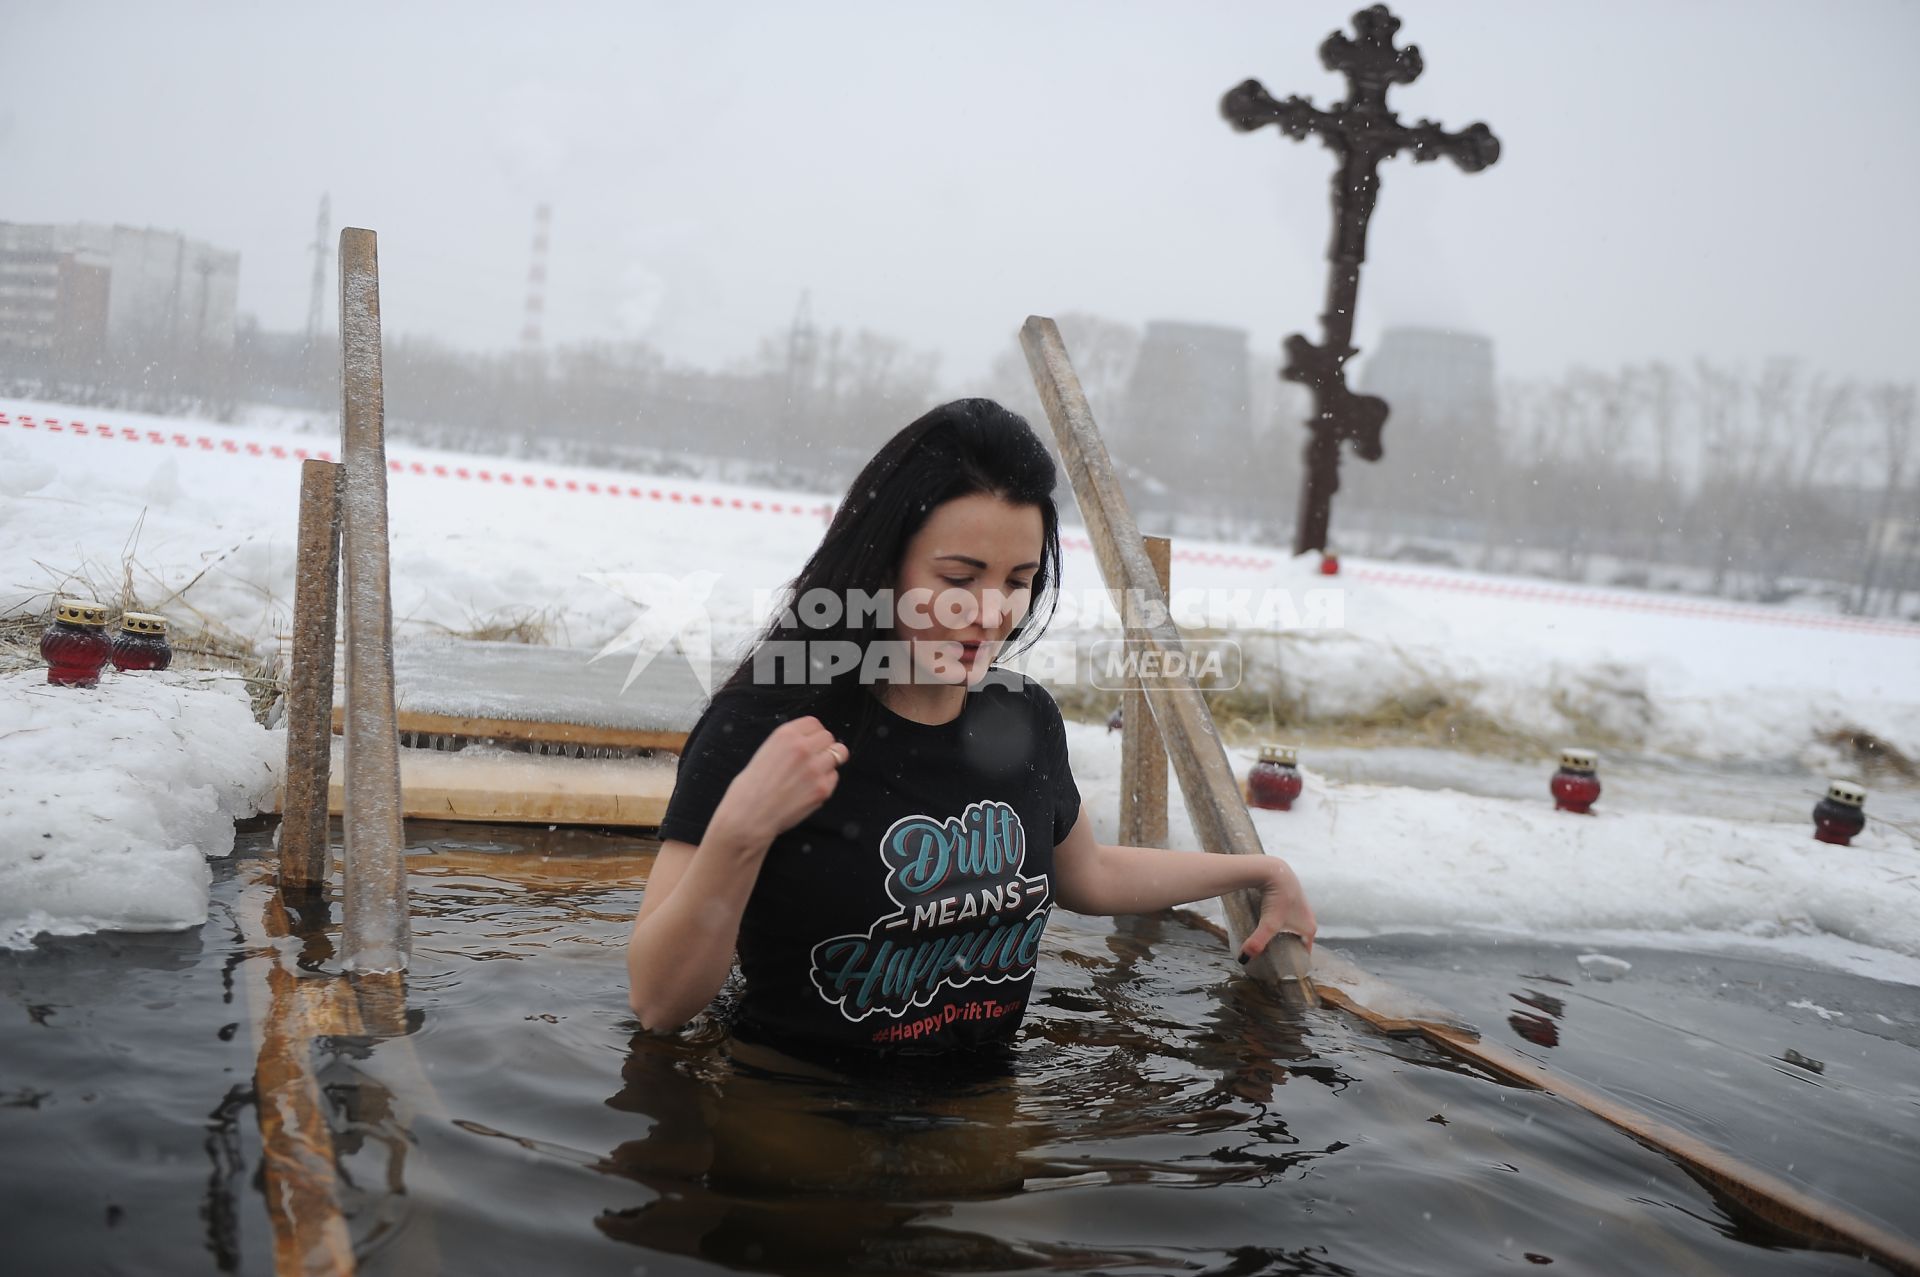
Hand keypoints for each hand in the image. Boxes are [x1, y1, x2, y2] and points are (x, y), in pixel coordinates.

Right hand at [708, 715, 849, 847]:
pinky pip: (834, 777)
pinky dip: (826, 782)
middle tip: (813, 760)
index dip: (813, 734)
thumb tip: (813, 741)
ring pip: (839, 754)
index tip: (811, 743)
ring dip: (828, 763)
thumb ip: (790, 743)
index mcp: (786, 735)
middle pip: (829, 737)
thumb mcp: (766, 751)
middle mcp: (803, 748)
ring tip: (813, 774)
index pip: (814, 723)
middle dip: (823, 747)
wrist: (749, 815)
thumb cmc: (752, 786)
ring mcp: (815, 768)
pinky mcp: (822, 788)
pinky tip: (808, 789)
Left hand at [1238, 857, 1315, 963]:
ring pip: (1294, 927)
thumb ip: (1256, 943)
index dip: (1295, 961)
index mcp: (1309, 928)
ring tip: (1269, 943)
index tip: (1283, 968)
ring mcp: (1302, 907)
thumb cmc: (1276, 898)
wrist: (1275, 870)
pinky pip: (1289, 916)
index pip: (1305, 952)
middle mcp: (1309, 918)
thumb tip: (1244, 959)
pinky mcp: (1292, 897)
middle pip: (1300, 940)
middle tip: (1273, 958)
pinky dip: (1281, 922)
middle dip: (1288, 949)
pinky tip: (1268, 924)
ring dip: (1285, 935)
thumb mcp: (1267, 923)